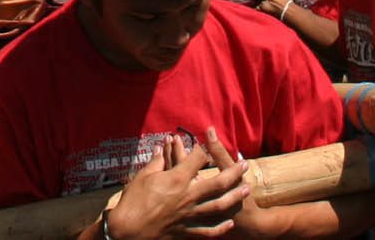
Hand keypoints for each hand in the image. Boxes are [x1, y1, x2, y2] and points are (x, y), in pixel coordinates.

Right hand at [108, 131, 248, 239]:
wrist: (128, 232)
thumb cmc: (132, 202)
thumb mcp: (142, 177)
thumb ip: (155, 162)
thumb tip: (161, 148)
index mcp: (176, 180)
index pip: (196, 159)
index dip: (202, 149)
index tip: (205, 144)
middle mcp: (187, 196)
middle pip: (217, 183)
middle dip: (233, 173)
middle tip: (244, 165)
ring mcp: (189, 215)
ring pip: (218, 206)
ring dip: (234, 197)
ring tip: (246, 189)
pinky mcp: (186, 231)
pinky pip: (207, 231)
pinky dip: (220, 228)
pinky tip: (229, 223)